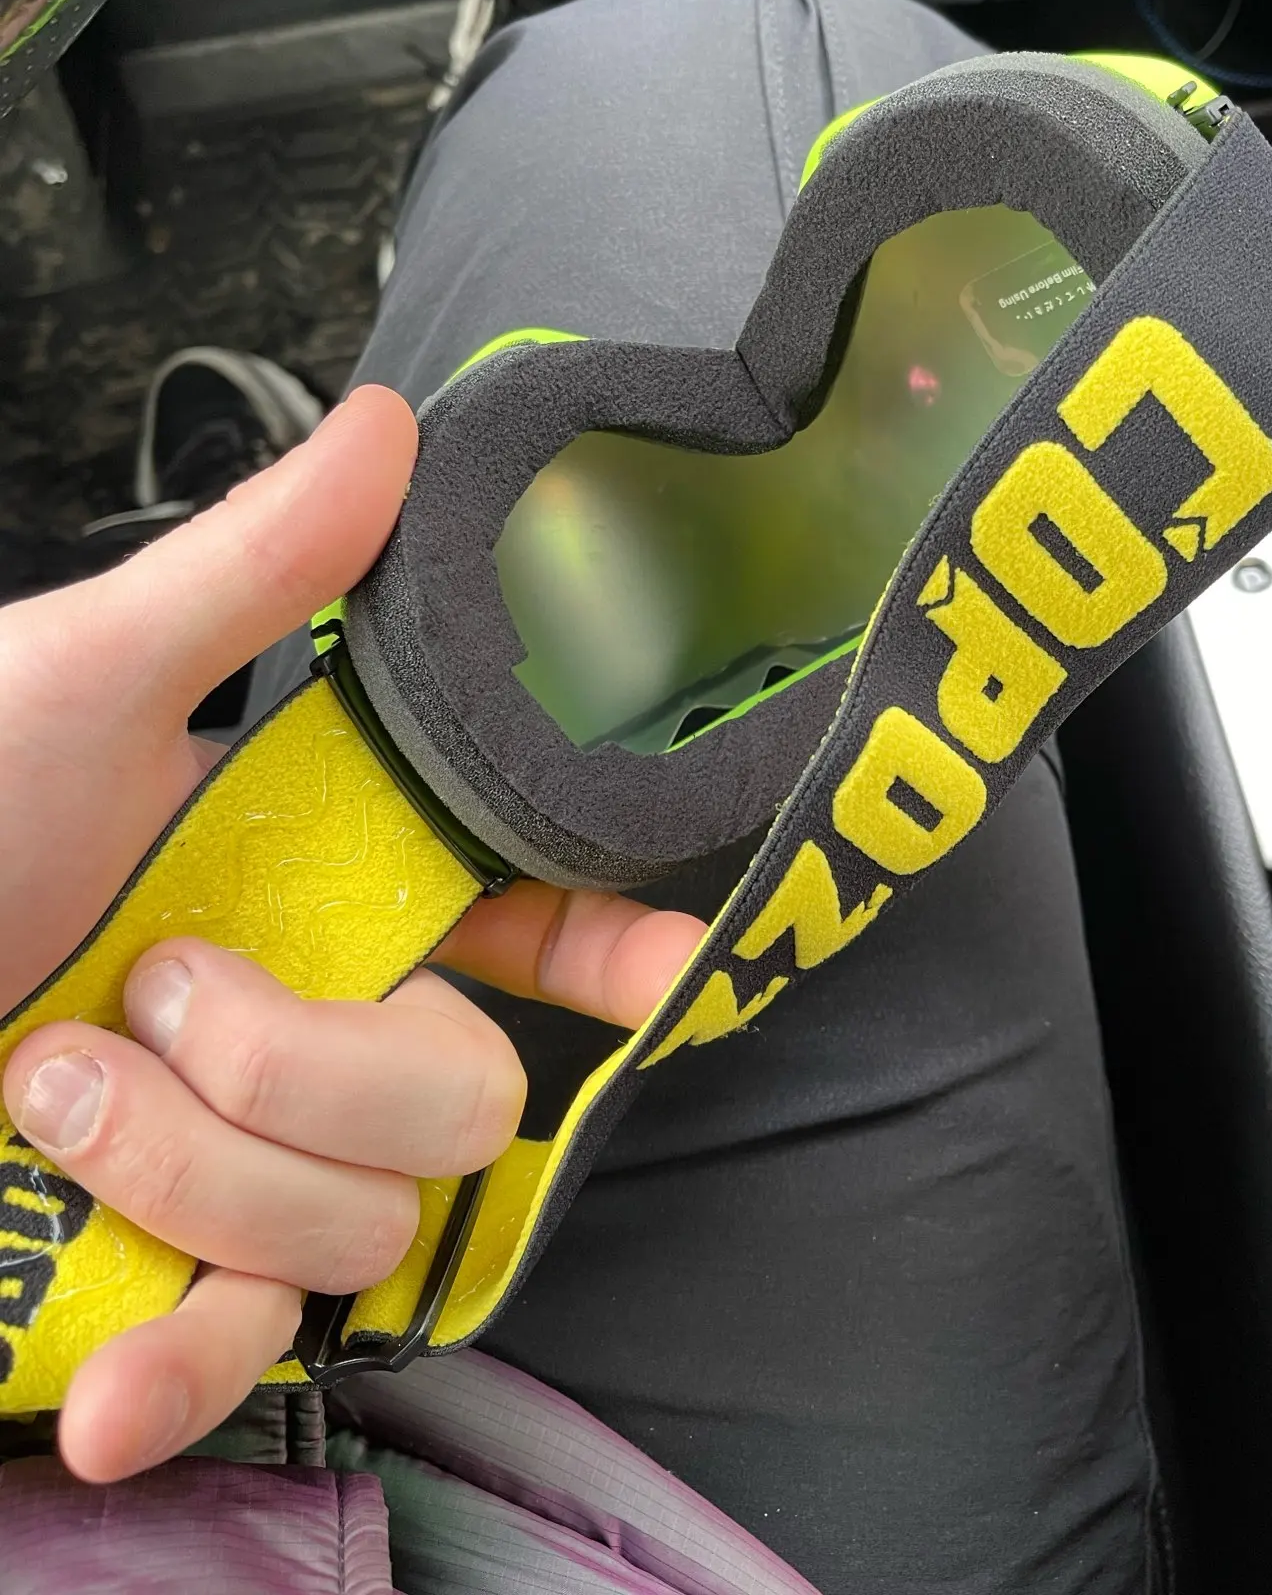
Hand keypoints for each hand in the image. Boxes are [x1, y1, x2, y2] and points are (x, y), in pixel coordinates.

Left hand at [0, 387, 704, 1483]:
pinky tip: (107, 1387)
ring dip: (188, 1167)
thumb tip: (395, 431)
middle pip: (461, 1095)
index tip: (662, 968)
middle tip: (156, 987)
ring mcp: (230, 1169)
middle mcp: (294, 1030)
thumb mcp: (76, 687)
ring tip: (44, 1088)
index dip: (603, 947)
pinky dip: (178, 1378)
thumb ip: (251, 576)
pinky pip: (241, 1361)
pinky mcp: (144, 1292)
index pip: (514, 922)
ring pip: (358, 1225)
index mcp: (306, 883)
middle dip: (313, 1060)